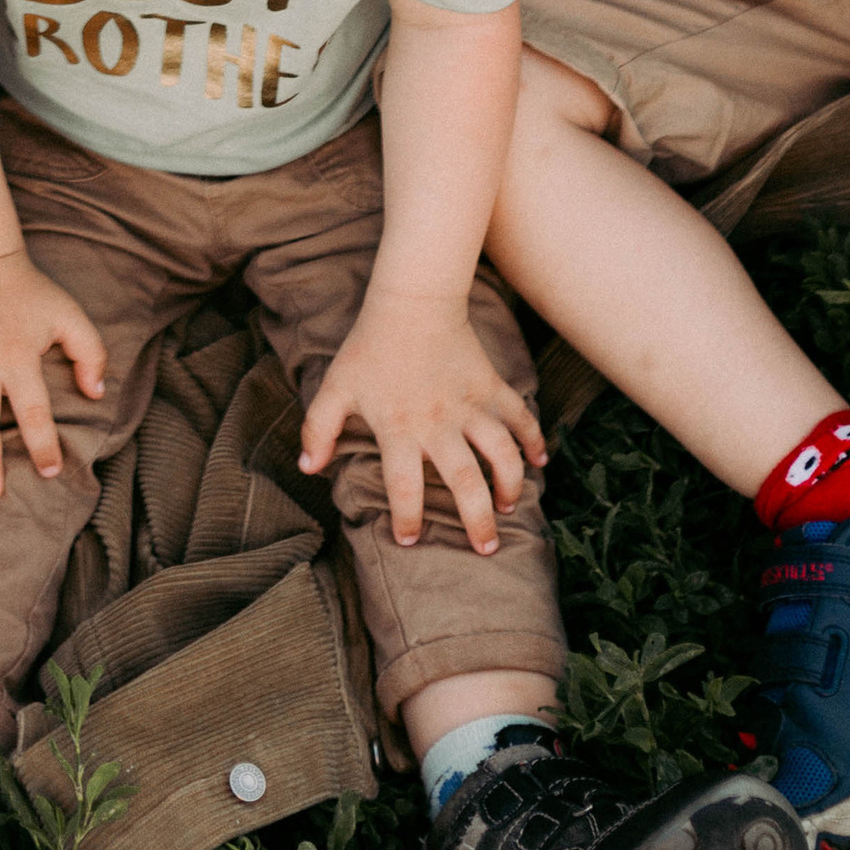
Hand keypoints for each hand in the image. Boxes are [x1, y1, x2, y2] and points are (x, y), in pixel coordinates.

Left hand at [297, 287, 544, 555]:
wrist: (411, 300)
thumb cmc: (369, 346)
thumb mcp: (336, 387)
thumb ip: (318, 428)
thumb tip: (308, 468)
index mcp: (399, 429)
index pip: (404, 487)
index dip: (406, 518)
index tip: (409, 541)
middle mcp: (438, 423)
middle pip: (465, 482)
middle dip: (477, 521)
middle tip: (485, 549)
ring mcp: (470, 405)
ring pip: (501, 453)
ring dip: (510, 483)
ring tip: (510, 507)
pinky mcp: (491, 386)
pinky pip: (520, 415)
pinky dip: (534, 438)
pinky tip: (541, 460)